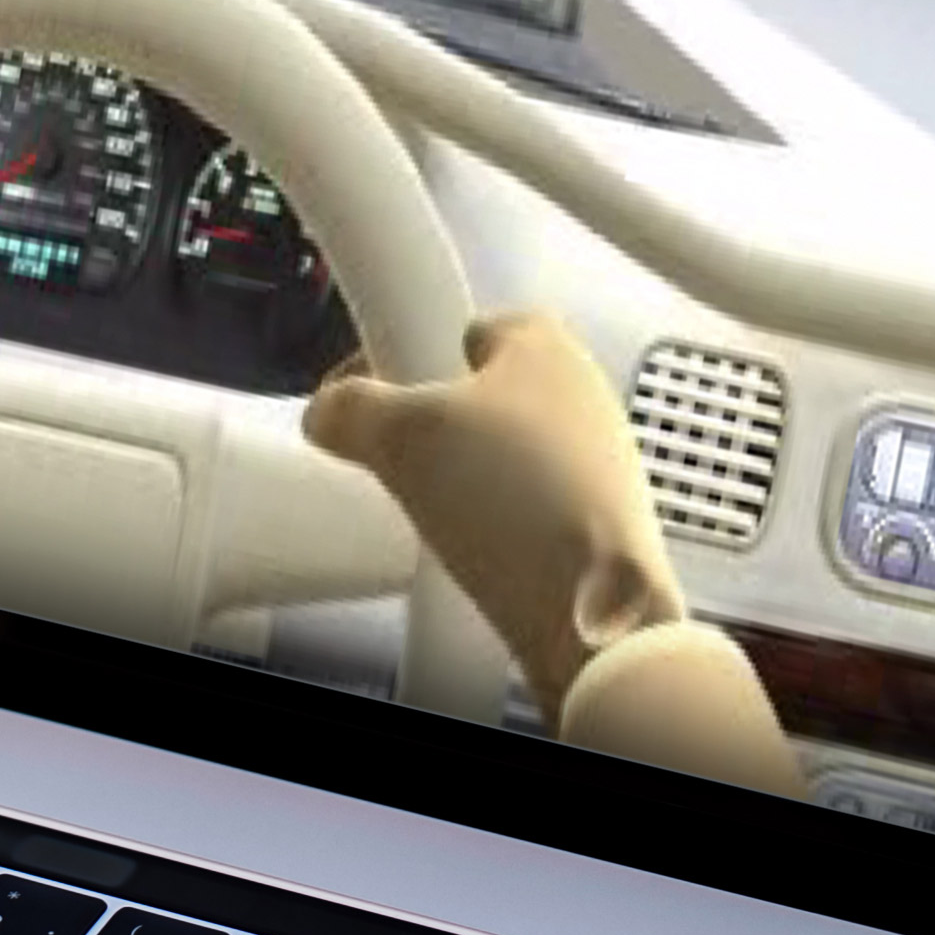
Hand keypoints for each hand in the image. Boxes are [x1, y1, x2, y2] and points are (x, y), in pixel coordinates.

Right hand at [301, 308, 685, 719]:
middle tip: (400, 458)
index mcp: (544, 344)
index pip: (473, 325)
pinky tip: (475, 552)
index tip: (383, 389)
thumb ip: (350, 409)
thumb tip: (329, 413)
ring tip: (436, 514)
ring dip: (468, 480)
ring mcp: (601, 462)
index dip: (420, 351)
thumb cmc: (512, 495)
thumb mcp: (399, 434)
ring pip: (508, 456)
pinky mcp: (604, 525)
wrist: (593, 609)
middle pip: (486, 395)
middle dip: (439, 425)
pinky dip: (499, 526)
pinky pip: (531, 509)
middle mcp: (584, 393)